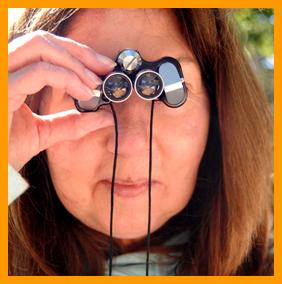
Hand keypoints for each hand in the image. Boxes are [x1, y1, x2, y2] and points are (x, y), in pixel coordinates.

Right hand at [8, 30, 115, 170]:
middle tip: (105, 68)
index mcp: (12, 77)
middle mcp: (4, 71)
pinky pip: (39, 72)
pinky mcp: (2, 90)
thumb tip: (104, 115)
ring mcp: (1, 78)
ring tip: (96, 83)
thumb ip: (71, 122)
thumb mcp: (45, 132)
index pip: (43, 49)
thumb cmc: (7, 152)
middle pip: (44, 41)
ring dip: (76, 63)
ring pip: (40, 47)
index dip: (76, 53)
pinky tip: (85, 93)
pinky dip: (68, 79)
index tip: (102, 67)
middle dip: (80, 53)